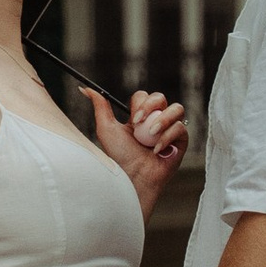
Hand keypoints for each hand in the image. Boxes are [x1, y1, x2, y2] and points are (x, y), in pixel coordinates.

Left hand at [85, 85, 188, 219]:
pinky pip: (181, 129)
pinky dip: (167, 138)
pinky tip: (156, 150)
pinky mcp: (181, 142)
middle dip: (151, 107)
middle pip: (161, 98)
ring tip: (151, 135)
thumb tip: (85, 88)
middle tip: (140, 123)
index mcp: (140, 117)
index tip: (133, 118)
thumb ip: (100, 106)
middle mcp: (156, 121)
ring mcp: (170, 130)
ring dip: (163, 120)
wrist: (133, 178)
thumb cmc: (119, 157)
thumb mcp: (106, 128)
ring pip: (177, 109)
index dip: (141, 103)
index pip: (145, 97)